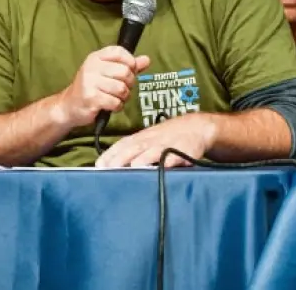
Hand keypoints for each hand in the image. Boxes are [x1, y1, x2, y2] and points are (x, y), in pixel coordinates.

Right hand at [55, 46, 150, 127]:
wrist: (69, 106)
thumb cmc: (91, 88)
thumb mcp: (107, 73)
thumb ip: (127, 66)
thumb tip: (146, 60)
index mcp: (96, 57)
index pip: (119, 52)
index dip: (130, 62)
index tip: (130, 70)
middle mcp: (92, 67)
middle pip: (125, 72)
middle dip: (129, 84)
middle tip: (122, 89)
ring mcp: (90, 82)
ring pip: (122, 89)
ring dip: (123, 97)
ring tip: (115, 98)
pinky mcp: (91, 98)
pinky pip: (116, 102)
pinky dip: (117, 106)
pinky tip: (110, 105)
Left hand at [95, 113, 216, 168]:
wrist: (197, 127)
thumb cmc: (167, 136)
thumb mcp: (148, 139)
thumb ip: (131, 150)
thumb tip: (109, 164)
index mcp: (141, 138)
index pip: (122, 145)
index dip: (110, 154)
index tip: (98, 165)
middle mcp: (151, 141)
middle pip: (134, 148)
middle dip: (121, 158)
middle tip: (109, 169)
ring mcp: (167, 145)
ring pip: (153, 151)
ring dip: (143, 159)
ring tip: (133, 168)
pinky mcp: (184, 151)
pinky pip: (176, 156)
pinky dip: (169, 161)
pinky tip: (163, 168)